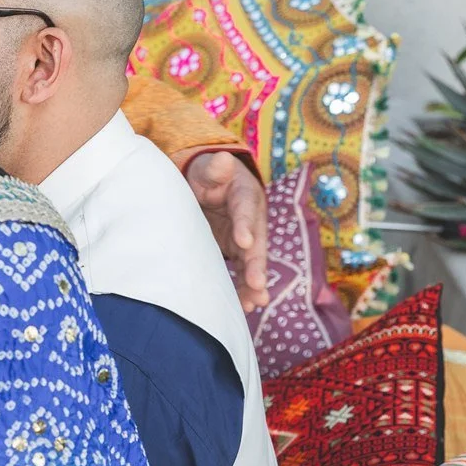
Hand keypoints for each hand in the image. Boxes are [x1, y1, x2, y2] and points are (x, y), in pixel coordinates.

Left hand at [186, 150, 268, 311]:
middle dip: (257, 265)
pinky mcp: (236, 251)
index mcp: (246, 195)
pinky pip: (241, 272)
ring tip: (255, 303)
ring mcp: (245, 238)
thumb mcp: (209, 167)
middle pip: (256, 244)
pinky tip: (245, 306)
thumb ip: (215, 168)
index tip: (245, 242)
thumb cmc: (208, 174)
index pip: (245, 210)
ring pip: (252, 263)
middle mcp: (251, 219)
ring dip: (253, 284)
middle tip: (258, 285)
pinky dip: (243, 288)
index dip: (245, 225)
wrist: (208, 184)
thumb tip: (222, 159)